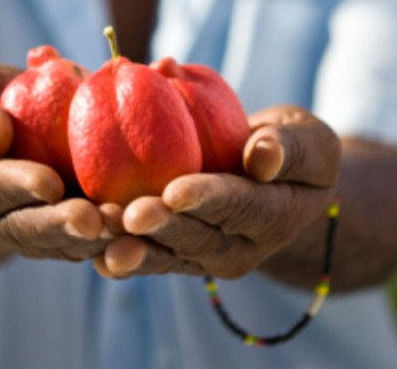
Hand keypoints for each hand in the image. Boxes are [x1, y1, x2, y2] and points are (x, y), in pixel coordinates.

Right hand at [0, 66, 114, 263]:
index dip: (16, 187)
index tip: (50, 183)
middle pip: (20, 228)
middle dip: (58, 226)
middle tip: (94, 221)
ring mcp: (17, 233)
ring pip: (53, 245)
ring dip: (89, 240)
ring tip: (123, 226)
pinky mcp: (51, 238)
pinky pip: (77, 243)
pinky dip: (107, 238)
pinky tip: (136, 228)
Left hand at [92, 106, 339, 279]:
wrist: (276, 182)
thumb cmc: (294, 150)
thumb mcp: (309, 141)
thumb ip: (291, 148)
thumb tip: (262, 155)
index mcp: (272, 216)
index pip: (238, 206)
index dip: (207, 198)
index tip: (176, 190)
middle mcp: (238, 247)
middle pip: (195, 237)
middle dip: (161, 226)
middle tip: (129, 216)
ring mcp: (204, 254)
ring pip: (165, 253)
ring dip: (131, 245)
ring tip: (100, 232)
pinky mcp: (176, 250)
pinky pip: (148, 250)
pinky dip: (118, 245)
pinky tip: (87, 243)